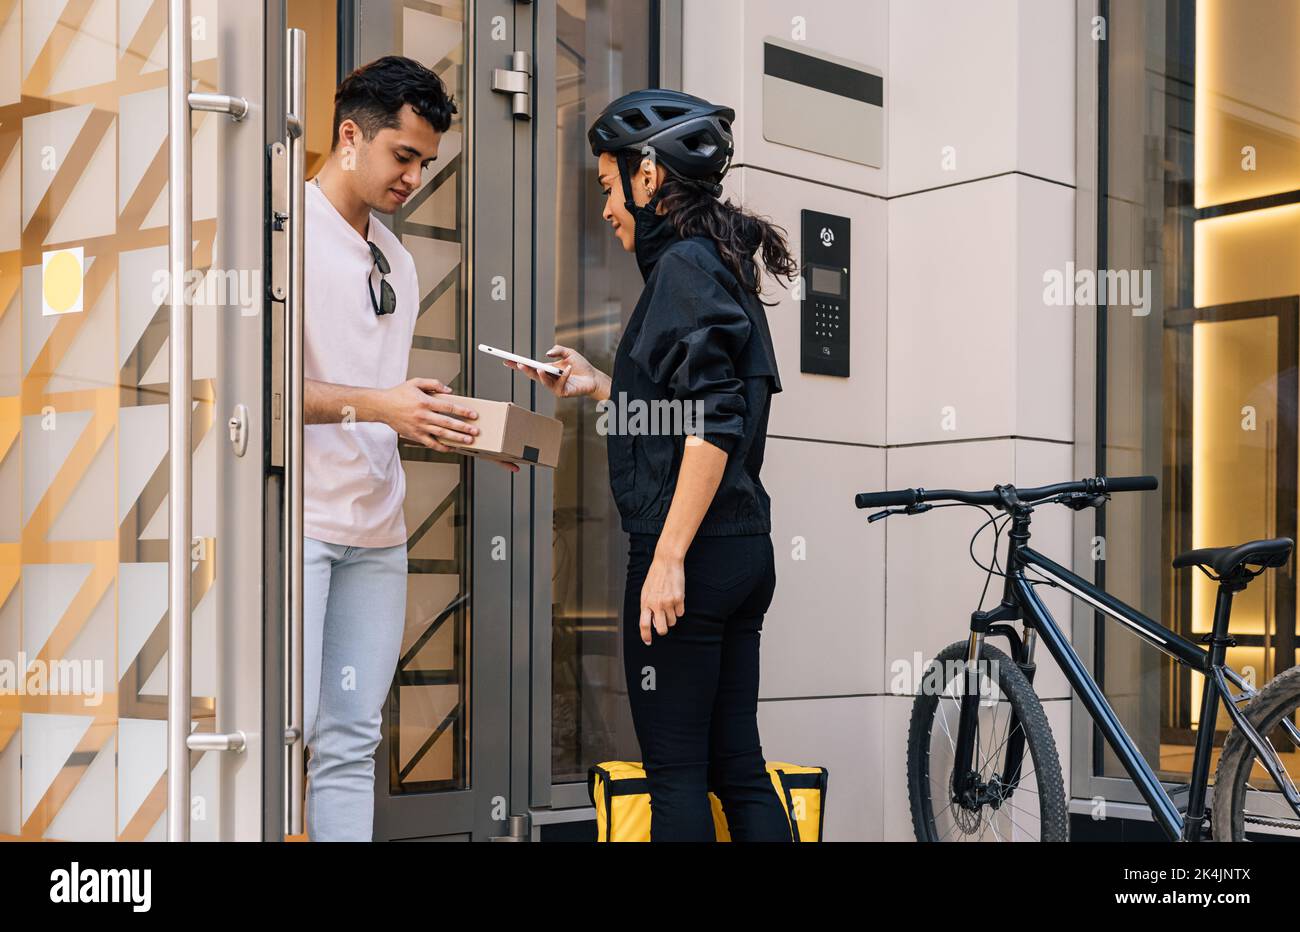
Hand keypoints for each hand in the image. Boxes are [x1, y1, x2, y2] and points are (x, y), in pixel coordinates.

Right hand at [383, 378, 517, 472]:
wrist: (382, 406)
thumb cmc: (399, 394)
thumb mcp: (416, 382)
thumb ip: (434, 384)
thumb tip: (449, 390)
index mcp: (425, 402)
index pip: (448, 407)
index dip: (462, 411)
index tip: (473, 415)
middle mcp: (423, 416)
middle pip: (447, 423)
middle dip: (463, 427)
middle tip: (475, 431)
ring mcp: (419, 427)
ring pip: (441, 434)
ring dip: (456, 438)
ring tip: (468, 440)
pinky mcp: (415, 435)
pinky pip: (431, 443)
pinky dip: (442, 447)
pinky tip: (451, 448)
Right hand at [503, 344, 606, 399]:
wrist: (594, 378)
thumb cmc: (580, 367)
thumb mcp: (569, 353)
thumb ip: (558, 350)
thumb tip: (547, 353)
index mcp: (547, 370)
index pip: (529, 367)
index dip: (517, 364)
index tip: (507, 359)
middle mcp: (548, 379)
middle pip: (533, 375)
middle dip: (525, 370)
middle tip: (518, 363)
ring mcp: (555, 387)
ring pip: (544, 382)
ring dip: (541, 375)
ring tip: (539, 368)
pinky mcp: (563, 393)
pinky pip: (560, 385)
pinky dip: (564, 376)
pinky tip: (567, 369)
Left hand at [638, 552, 684, 644]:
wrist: (667, 563)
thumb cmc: (655, 577)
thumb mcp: (646, 592)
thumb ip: (647, 607)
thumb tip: (652, 623)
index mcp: (645, 602)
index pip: (644, 624)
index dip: (646, 635)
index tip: (648, 641)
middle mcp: (656, 604)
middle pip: (661, 628)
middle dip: (663, 629)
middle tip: (663, 625)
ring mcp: (668, 602)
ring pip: (672, 621)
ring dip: (671, 617)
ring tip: (669, 604)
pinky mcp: (679, 599)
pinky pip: (680, 613)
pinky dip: (678, 609)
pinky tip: (675, 599)